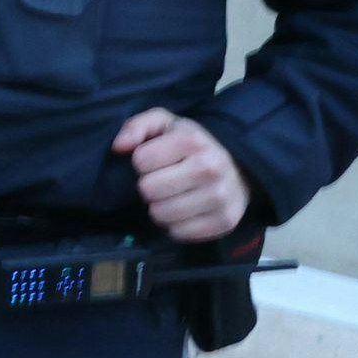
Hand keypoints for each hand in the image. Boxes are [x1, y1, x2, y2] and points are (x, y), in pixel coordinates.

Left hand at [113, 109, 254, 243]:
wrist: (238, 170)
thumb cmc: (191, 146)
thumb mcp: (164, 124)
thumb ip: (136, 126)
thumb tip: (119, 147)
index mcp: (193, 141)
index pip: (141, 161)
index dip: (142, 162)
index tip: (155, 161)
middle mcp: (210, 169)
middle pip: (148, 190)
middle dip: (148, 186)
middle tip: (162, 181)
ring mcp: (220, 198)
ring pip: (160, 214)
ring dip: (159, 208)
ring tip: (172, 196)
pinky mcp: (225, 222)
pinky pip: (178, 234)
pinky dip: (175, 226)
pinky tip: (184, 212)